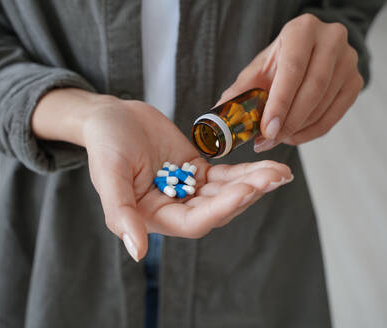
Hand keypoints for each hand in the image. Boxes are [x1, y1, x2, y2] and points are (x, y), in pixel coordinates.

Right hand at [32, 89, 292, 260]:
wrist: (111, 117)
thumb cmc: (105, 145)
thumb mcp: (109, 176)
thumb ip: (121, 214)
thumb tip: (137, 253)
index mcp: (153, 216)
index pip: (194, 222)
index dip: (221, 209)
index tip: (246, 189)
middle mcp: (174, 207)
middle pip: (217, 209)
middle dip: (246, 194)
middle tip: (274, 177)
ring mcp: (188, 189)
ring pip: (226, 192)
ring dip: (253, 183)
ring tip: (280, 172)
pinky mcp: (197, 171)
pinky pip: (225, 175)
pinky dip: (246, 171)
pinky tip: (268, 166)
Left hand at [216, 13, 363, 151]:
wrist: (309, 54)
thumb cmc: (279, 62)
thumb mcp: (259, 70)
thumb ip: (241, 90)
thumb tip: (220, 114)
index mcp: (302, 30)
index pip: (293, 68)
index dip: (280, 102)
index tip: (267, 129)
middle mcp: (331, 39)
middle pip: (313, 88)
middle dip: (289, 121)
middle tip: (269, 140)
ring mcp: (349, 60)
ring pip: (324, 104)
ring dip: (298, 129)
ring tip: (276, 139)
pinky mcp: (356, 81)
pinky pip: (334, 115)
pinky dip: (312, 132)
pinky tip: (294, 136)